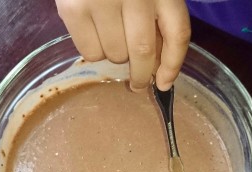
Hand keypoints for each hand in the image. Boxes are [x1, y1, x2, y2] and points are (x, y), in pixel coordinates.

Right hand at [55, 0, 189, 91]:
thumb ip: (156, 13)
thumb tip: (157, 61)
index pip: (178, 34)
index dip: (173, 65)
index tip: (164, 84)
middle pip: (144, 51)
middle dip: (141, 74)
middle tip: (137, 84)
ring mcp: (102, 1)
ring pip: (115, 54)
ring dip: (116, 57)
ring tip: (111, 40)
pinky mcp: (74, 9)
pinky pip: (89, 52)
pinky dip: (94, 53)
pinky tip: (93, 35)